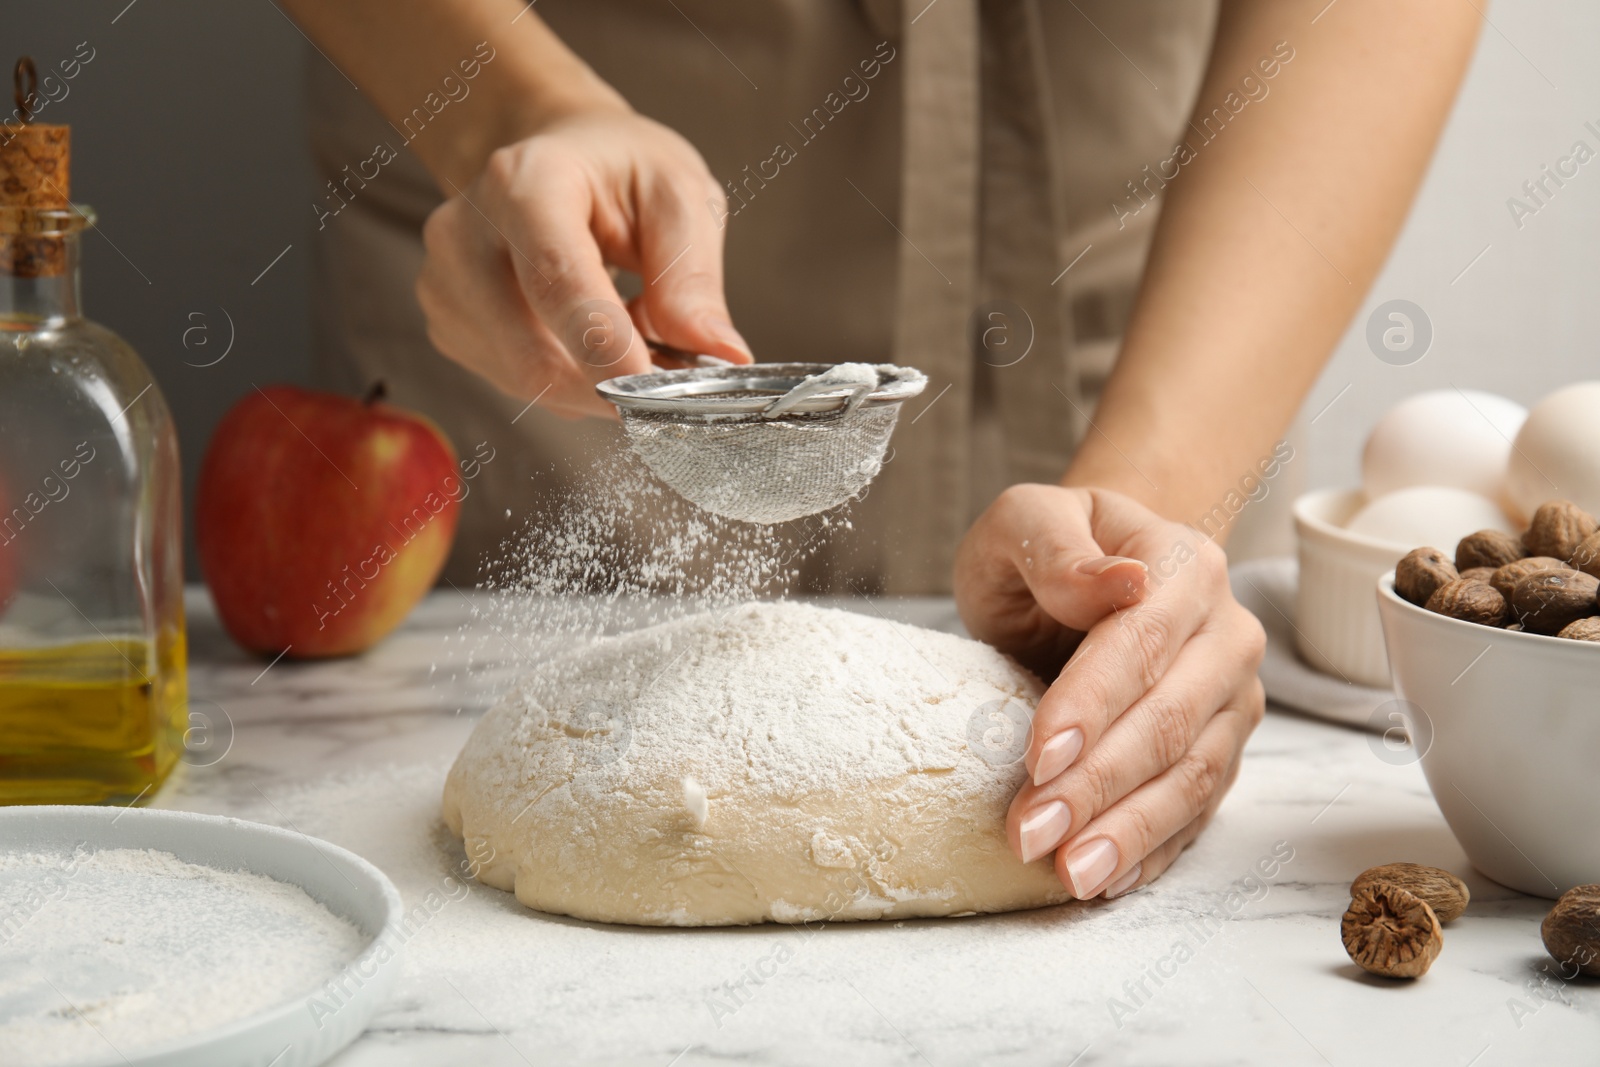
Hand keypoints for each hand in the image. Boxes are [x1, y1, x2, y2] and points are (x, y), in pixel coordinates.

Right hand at [415, 109, 751, 417]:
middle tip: (675, 382)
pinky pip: (518, 384)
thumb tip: (719, 354)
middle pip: (534, 353)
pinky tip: (590, 342)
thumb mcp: (678, 196)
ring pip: (529, 380)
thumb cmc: (618, 171)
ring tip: (634, 340)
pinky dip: (571, 382)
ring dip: (597, 385)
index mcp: (524, 182)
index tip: (657, 389)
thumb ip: (693, 276)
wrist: (557, 157)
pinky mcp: (447, 325)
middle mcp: (465, 233)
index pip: (557, 281)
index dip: (607, 346)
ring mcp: (446, 284)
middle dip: (614, 385)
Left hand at [954, 484, 1265, 898]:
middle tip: (1032, 833)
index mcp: (1185, 566)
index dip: (1090, 704)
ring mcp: (1233, 698)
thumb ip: (1056, 545)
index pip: (1138, 643)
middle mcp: (1226, 634)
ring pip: (1192, 775)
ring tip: (1070, 873)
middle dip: (1098, 785)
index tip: (1038, 757)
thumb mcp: (1028, 520)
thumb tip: (1116, 580)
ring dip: (1129, 831)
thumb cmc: (1053, 546)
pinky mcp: (1223, 748)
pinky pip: (1199, 809)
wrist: (1098, 567)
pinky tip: (1112, 878)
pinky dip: (1156, 849)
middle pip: (1168, 720)